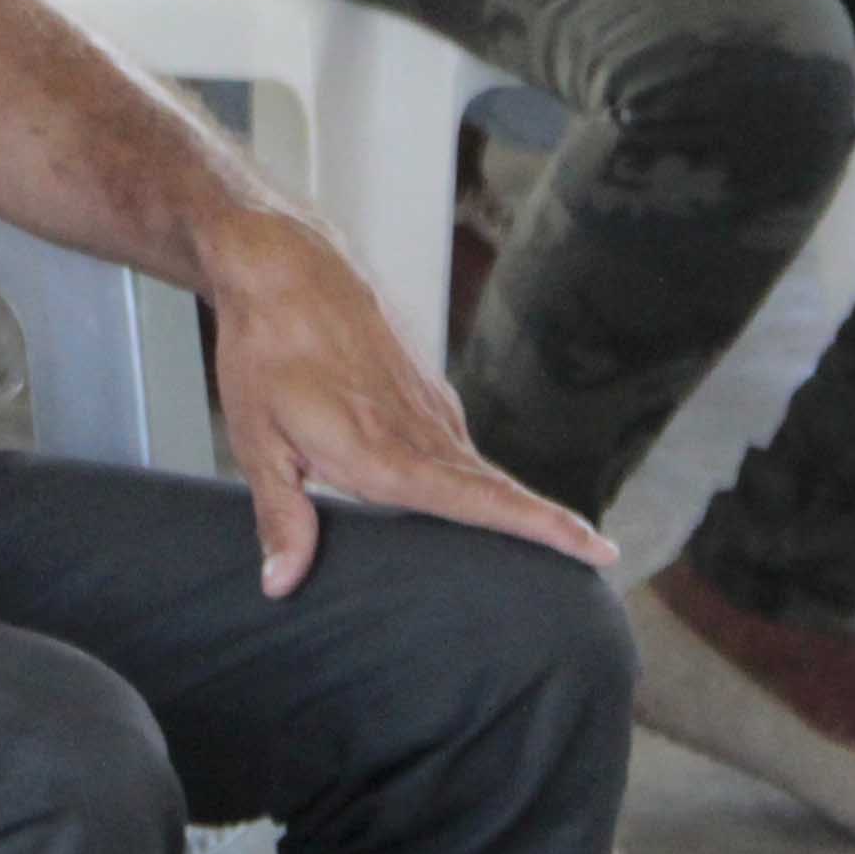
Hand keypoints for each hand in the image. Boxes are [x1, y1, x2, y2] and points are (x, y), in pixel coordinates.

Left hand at [199, 204, 616, 593]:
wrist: (283, 269)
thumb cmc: (265, 354)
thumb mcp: (256, 441)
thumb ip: (282, 517)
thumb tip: (280, 583)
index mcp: (385, 455)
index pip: (480, 500)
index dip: (541, 526)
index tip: (597, 547)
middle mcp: (420, 433)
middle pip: (498, 489)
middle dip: (549, 525)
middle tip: (598, 555)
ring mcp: (427, 407)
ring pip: (479, 469)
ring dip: (512, 504)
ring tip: (549, 542)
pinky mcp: (422, 390)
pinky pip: (457, 444)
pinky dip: (475, 476)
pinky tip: (471, 496)